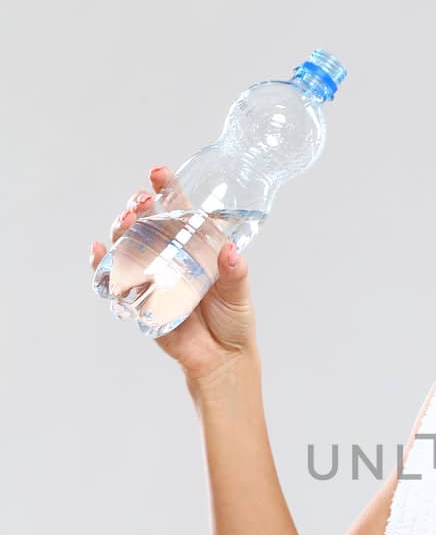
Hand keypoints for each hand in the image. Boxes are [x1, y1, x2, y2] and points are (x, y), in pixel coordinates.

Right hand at [89, 165, 258, 387]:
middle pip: (144, 222)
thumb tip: (230, 251)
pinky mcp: (137, 299)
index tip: (158, 174)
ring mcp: (150, 275)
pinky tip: (98, 252)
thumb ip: (234, 272)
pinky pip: (113, 279)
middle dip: (137, 207)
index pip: (177, 210)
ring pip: (125, 244)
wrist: (221, 360)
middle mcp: (169, 255)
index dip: (166, 189)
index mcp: (194, 246)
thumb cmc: (233, 321)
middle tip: (140, 203)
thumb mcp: (239, 293)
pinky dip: (101, 264)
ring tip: (124, 224)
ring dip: (120, 230)